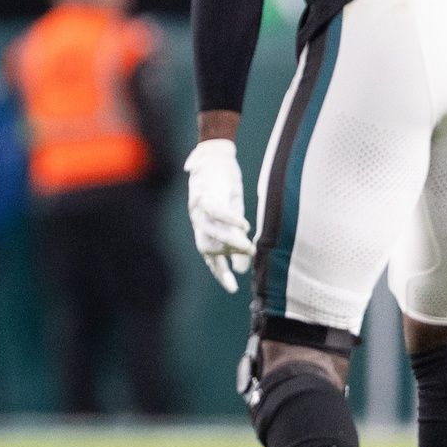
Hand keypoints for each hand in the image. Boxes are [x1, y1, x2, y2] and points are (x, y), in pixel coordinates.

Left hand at [184, 138, 254, 292]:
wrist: (214, 159)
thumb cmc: (224, 189)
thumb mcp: (232, 217)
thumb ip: (235, 240)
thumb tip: (242, 269)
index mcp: (204, 229)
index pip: (209, 257)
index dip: (219, 272)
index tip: (232, 288)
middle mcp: (198, 222)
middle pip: (207, 247)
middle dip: (226, 257)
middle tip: (248, 255)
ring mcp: (199, 208)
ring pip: (212, 232)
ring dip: (230, 241)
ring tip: (249, 247)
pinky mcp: (206, 194)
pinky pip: (216, 211)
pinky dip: (230, 220)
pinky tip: (245, 225)